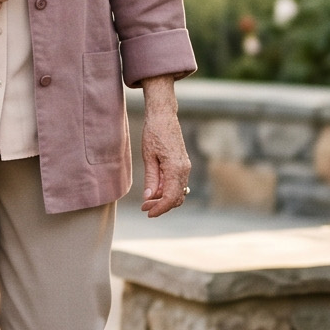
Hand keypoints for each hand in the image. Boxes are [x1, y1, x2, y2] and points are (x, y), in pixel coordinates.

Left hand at [139, 78, 190, 217]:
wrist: (163, 116)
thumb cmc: (153, 133)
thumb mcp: (148, 157)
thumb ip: (151, 179)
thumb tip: (150, 198)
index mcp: (176, 169)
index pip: (170, 198)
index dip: (160, 208)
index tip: (147, 213)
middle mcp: (184, 169)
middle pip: (176, 198)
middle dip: (160, 205)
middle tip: (144, 206)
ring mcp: (185, 167)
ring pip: (178, 192)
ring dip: (164, 199)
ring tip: (148, 199)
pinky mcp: (183, 164)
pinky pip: (178, 184)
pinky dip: (168, 190)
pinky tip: (155, 188)